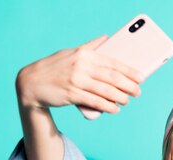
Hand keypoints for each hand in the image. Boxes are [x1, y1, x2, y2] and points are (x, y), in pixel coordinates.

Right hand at [15, 34, 144, 113]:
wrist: (31, 83)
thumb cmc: (53, 68)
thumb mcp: (70, 53)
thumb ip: (89, 47)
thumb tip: (106, 37)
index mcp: (84, 54)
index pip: (113, 62)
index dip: (129, 71)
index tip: (141, 77)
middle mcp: (81, 66)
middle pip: (113, 77)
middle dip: (129, 86)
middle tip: (138, 92)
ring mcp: (76, 81)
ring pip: (106, 91)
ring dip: (120, 98)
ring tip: (127, 101)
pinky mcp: (72, 95)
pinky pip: (95, 102)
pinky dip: (107, 106)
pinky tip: (114, 109)